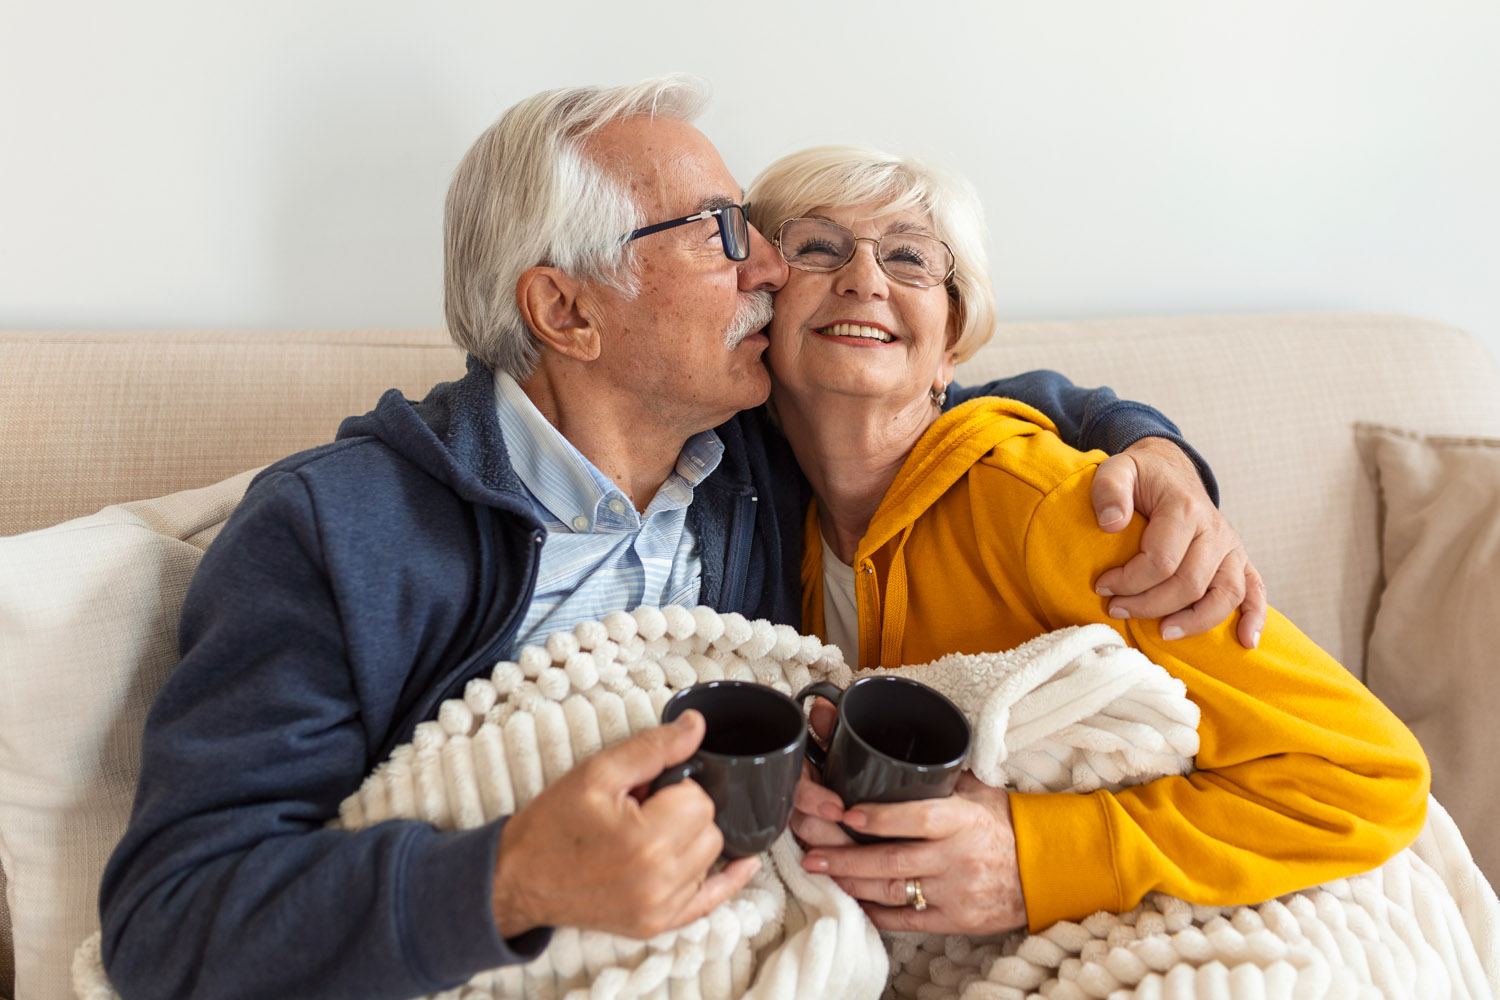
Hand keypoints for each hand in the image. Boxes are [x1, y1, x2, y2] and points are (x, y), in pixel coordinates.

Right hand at [490, 711, 759, 938]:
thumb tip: (696, 727)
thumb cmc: (552, 825)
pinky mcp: (656, 925)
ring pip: (711, 859)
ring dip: (690, 841)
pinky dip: (725, 881)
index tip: (646, 791)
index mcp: (647, 842)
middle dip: (684, 813)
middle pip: (711, 830)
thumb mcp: (597, 772)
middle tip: (643, 811)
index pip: (700, 800)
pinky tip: (743, 865)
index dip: (676, 787)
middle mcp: (659, 882)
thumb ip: (653, 748)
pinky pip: (710, 902)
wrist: (517, 879)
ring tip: (645, 836)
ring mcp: (660, 910)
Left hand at [798, 774, 1026, 935]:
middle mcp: (958, 858)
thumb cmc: (1005, 822)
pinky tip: (853, 900)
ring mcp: (956, 893)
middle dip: (846, 858)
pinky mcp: (956, 920)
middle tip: (810, 851)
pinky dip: (876, 912)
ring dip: (852, 883)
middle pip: (893, 861)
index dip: (880, 818)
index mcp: (964, 820)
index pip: (918, 818)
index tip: (846, 814)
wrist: (1046, 869)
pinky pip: (907, 920)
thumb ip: (939, 774)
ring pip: (894, 891)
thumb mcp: (978, 790)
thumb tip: (886, 742)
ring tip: (821, 872)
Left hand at [1091, 437, 1266, 647]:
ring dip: (1194, 621)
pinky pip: (1256, 590)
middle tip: (1117, 609)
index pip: (1161, 560)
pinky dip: (1255, 617)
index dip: (1128, 581)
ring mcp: (1231, 547)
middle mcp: (1214, 530)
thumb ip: (1109, 490)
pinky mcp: (1238, 559)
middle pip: (1190, 583)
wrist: (1170, 469)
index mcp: (1184, 508)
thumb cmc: (1141, 476)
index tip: (1102, 587)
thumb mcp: (1117, 470)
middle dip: (1149, 604)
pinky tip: (1245, 641)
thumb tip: (1112, 524)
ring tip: (1163, 633)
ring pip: (1225, 594)